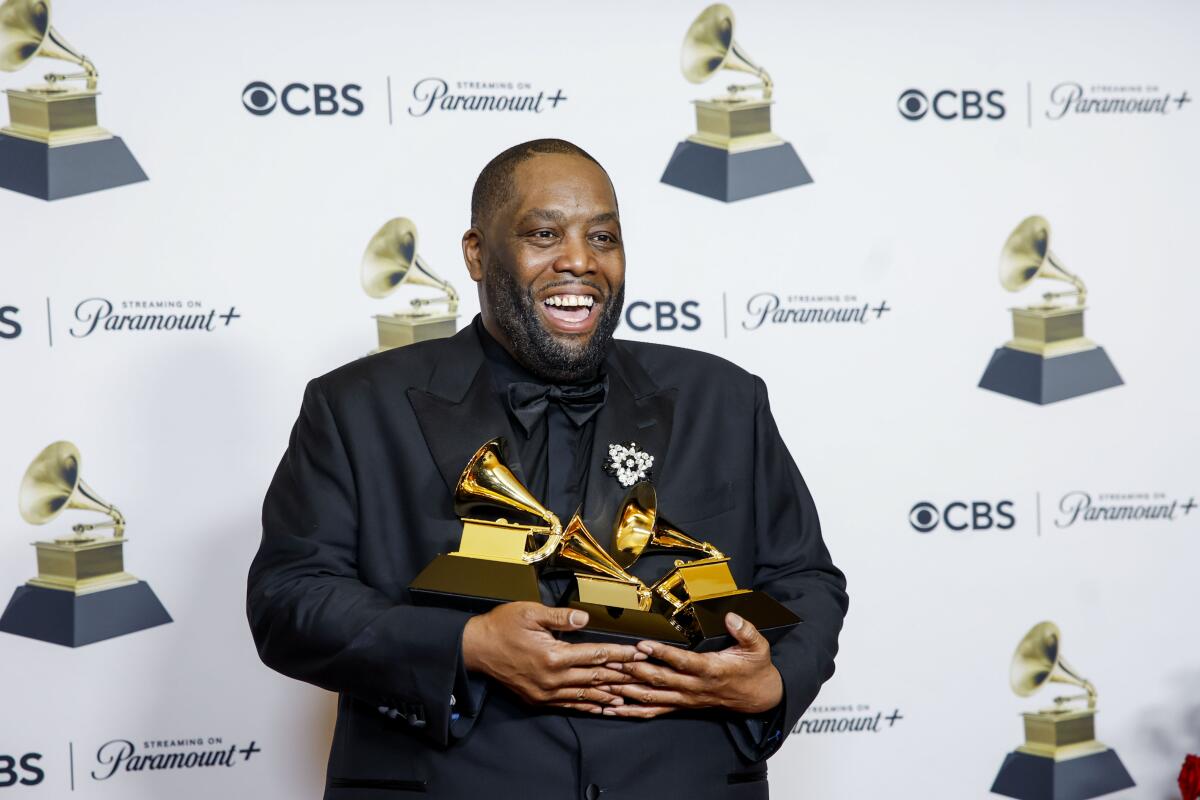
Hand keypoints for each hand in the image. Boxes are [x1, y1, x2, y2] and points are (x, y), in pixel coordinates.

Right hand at [462, 602, 646, 713]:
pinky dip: (587, 705)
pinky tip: (600, 707)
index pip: (596, 655)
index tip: (639, 653)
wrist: (475, 649)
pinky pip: (568, 704)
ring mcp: (545, 692)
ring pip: (584, 694)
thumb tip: (585, 619)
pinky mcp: (538, 699)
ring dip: (607, 694)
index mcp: (554, 656)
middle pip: (595, 677)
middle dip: (621, 675)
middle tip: (643, 675)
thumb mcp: (530, 613)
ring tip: (628, 695)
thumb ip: (560, 618)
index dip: (620, 654)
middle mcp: (552, 678)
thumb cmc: (502, 626)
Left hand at [601, 612, 781, 718]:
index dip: (662, 654)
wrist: (759, 697)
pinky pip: (654, 711)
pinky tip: (613, 709)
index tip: (642, 644)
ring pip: (652, 696)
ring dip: (627, 689)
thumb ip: (746, 631)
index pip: (682, 662)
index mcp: (711, 670)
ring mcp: (686, 699)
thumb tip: (732, 617)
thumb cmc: (755, 669)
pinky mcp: (682, 705)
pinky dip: (632, 711)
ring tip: (604, 682)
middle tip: (611, 661)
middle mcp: (695, 687)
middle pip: (660, 680)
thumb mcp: (758, 647)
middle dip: (633, 670)